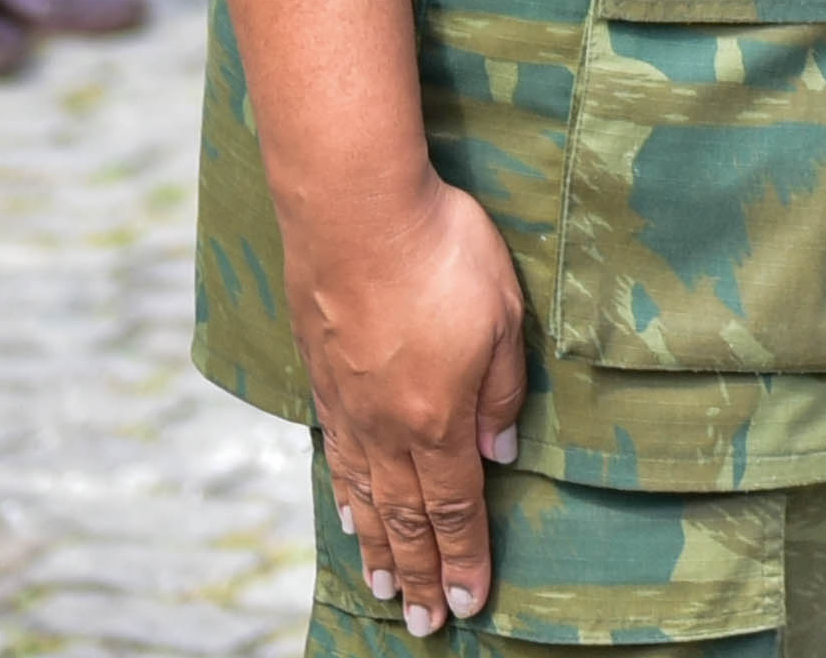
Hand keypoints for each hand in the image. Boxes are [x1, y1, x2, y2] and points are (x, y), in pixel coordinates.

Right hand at [292, 173, 526, 638]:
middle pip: (406, 518)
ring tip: (388, 588)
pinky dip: (346, 497)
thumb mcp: (503, 315)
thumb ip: (502, 389)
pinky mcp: (322, 377)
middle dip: (422, 574)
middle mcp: (386, 426)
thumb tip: (499, 451)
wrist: (354, 208)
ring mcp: (348, 405)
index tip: (473, 602)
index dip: (466, 558)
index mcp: (437, 418)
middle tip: (428, 623)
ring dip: (379, 547)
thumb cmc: (441, 253)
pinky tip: (348, 511)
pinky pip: (337, 456)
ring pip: (365, 496)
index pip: (456, 508)